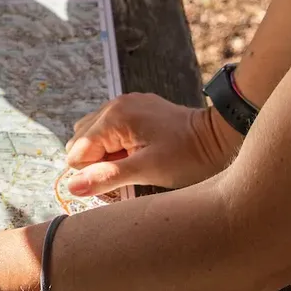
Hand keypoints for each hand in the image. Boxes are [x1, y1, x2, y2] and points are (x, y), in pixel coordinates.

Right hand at [62, 91, 240, 198]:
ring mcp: (126, 104)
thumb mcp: (146, 170)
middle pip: (82, 141)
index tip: (120, 178)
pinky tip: (137, 152)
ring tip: (132, 162)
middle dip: (96, 162)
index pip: (78, 151)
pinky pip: (110, 129)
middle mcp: (115, 105)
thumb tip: (72, 187)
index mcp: (115, 117)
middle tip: (127, 171)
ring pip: (94, 135)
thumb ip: (107, 176)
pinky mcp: (136, 108)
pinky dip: (116, 145)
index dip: (94, 171)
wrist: (219, 138)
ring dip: (105, 154)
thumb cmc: (187, 156)